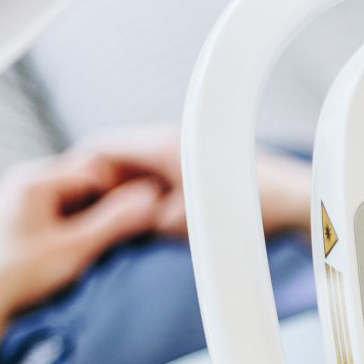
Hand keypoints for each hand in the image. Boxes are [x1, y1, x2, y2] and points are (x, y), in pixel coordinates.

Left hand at [0, 152, 163, 332]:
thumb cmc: (19, 276)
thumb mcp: (77, 248)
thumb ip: (116, 222)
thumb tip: (150, 199)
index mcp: (34, 180)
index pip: (96, 168)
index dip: (123, 188)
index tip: (140, 212)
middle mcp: (21, 182)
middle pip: (82, 180)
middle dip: (107, 202)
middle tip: (124, 230)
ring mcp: (15, 198)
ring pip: (69, 195)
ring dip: (90, 215)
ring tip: (97, 243)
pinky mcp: (13, 217)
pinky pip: (54, 209)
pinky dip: (72, 223)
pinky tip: (76, 247)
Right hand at [77, 124, 313, 237]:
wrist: (298, 204)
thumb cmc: (250, 210)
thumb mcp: (185, 224)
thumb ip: (145, 220)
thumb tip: (122, 225)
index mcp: (160, 144)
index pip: (99, 148)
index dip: (77, 174)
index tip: (66, 203)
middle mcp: (171, 139)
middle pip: (117, 158)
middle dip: (101, 187)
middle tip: (87, 220)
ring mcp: (187, 149)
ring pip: (139, 169)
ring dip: (127, 194)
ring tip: (118, 225)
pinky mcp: (201, 165)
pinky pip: (161, 176)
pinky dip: (149, 195)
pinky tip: (151, 221)